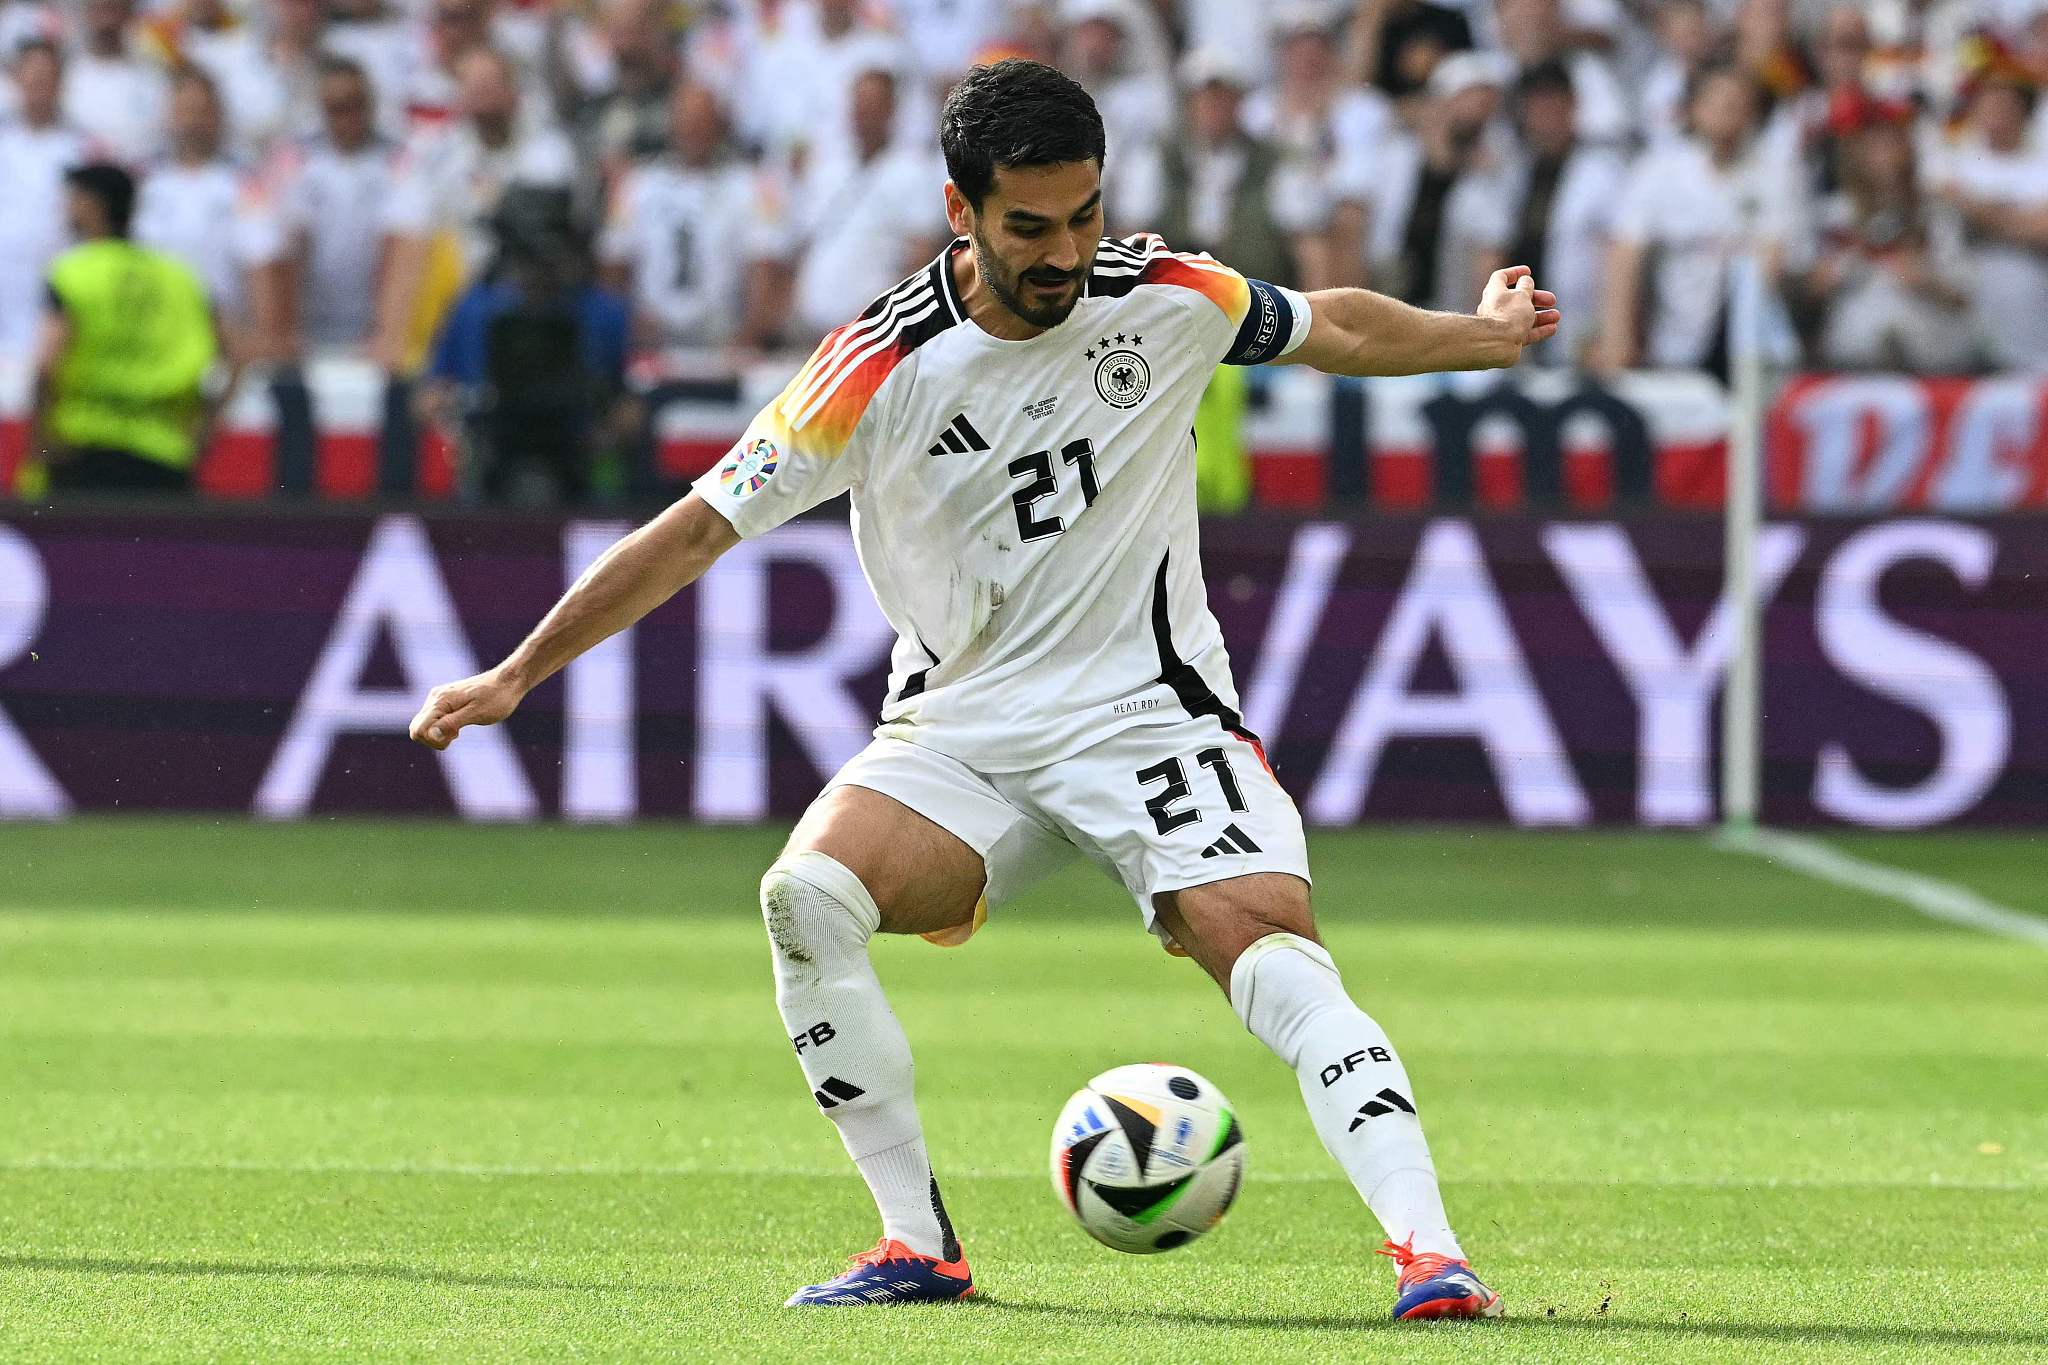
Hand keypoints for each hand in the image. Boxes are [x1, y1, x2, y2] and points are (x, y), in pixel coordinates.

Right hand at [409, 668, 524, 749]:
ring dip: (439, 735)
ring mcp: (439, 699)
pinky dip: (443, 729)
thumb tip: (431, 734)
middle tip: (456, 735)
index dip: (433, 740)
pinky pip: (434, 721)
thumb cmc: (497, 698)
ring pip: (425, 726)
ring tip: (459, 730)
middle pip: (417, 729)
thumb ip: (452, 723)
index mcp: (440, 701)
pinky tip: (459, 727)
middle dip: (434, 740)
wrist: (508, 682)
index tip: (455, 735)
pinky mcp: (446, 702)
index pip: (418, 729)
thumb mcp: (477, 713)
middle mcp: (435, 698)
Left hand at [1479, 265, 1560, 349]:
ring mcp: (1501, 325)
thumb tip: (1526, 281)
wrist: (1496, 345)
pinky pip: (1524, 332)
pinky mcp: (1507, 340)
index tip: (1528, 271)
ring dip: (1541, 316)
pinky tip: (1552, 328)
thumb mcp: (1522, 295)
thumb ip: (1526, 287)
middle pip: (1517, 299)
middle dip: (1536, 298)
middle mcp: (1495, 308)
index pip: (1501, 277)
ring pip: (1523, 317)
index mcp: (1494, 292)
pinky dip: (1538, 330)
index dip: (1515, 273)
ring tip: (1556, 316)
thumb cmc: (1508, 316)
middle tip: (1552, 300)